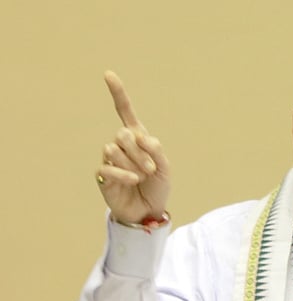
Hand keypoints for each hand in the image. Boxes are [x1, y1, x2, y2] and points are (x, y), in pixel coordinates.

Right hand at [96, 71, 170, 223]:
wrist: (148, 211)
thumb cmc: (157, 187)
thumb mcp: (165, 168)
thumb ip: (156, 150)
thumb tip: (142, 137)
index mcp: (138, 138)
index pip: (125, 112)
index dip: (118, 94)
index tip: (108, 74)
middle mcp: (121, 145)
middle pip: (123, 134)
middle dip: (139, 151)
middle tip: (151, 168)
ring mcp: (110, 159)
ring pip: (113, 149)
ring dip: (133, 163)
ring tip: (142, 177)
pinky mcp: (103, 175)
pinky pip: (107, 167)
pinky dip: (123, 173)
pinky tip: (132, 180)